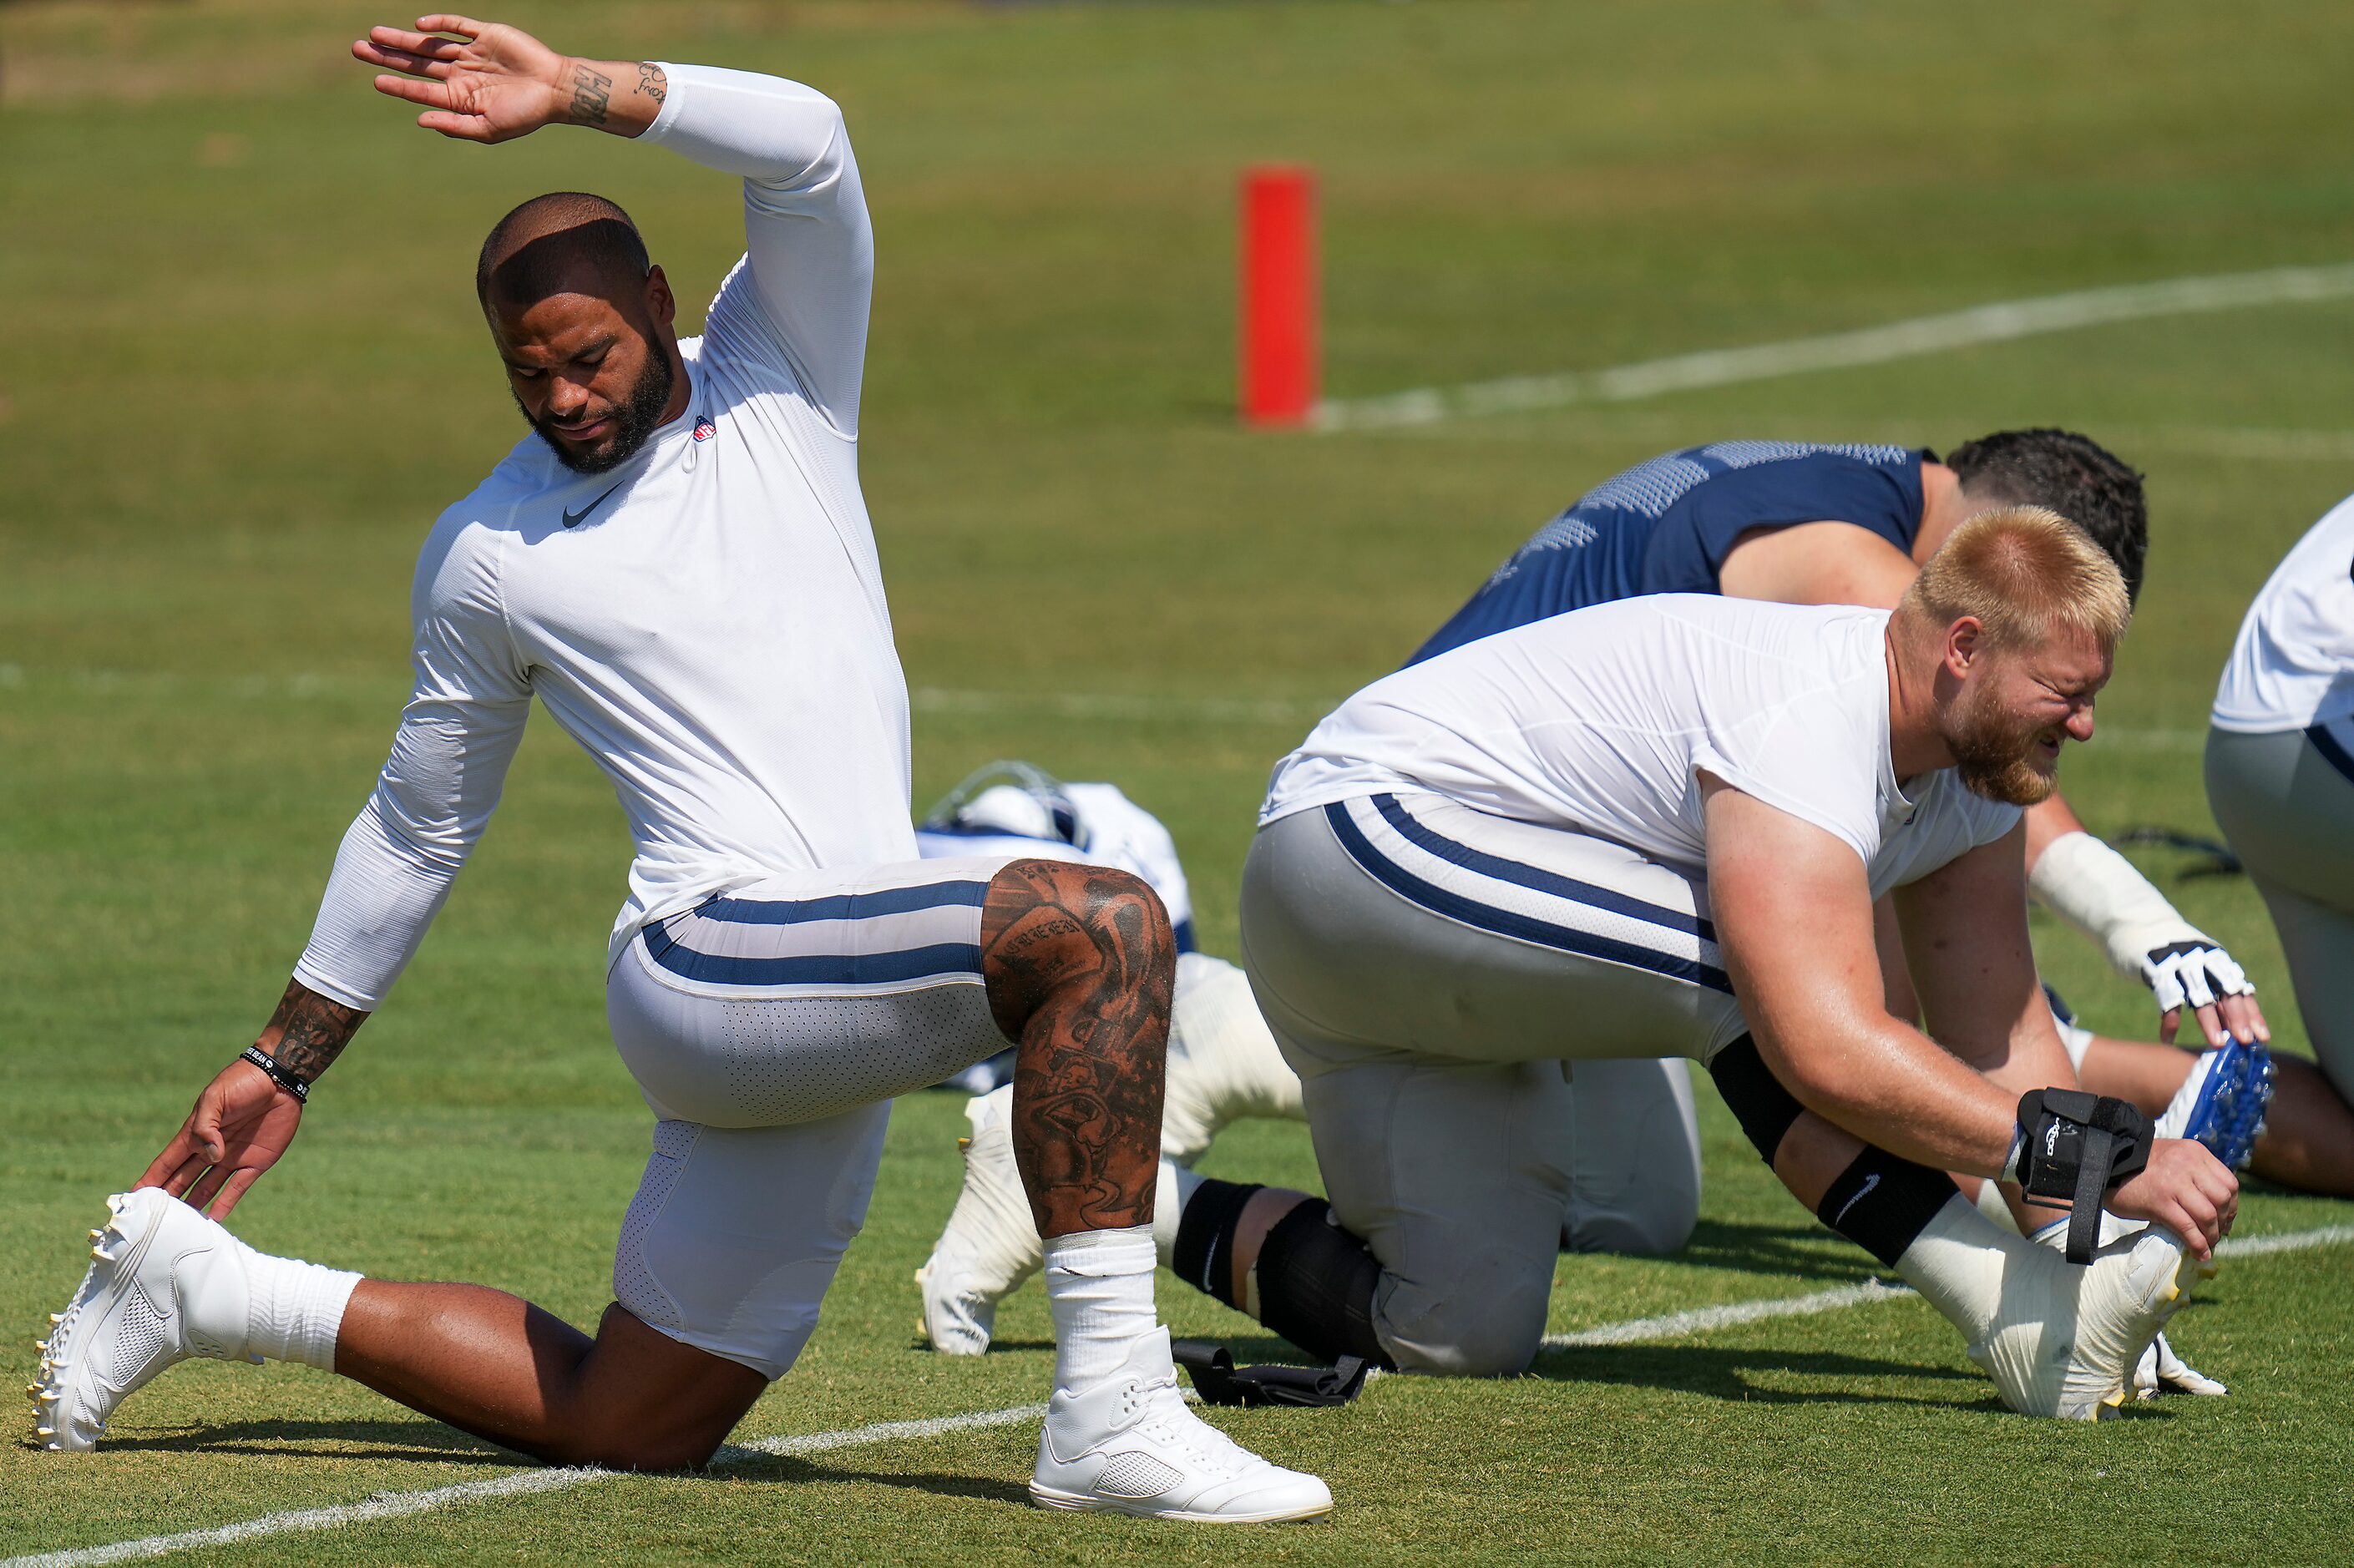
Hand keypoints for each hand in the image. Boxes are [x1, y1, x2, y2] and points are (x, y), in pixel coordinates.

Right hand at [137, 1060, 304, 1219]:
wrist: (280, 1079)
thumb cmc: (242, 1082)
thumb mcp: (216, 1097)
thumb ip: (206, 1126)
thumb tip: (210, 1156)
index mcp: (194, 1134)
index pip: (167, 1162)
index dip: (151, 1179)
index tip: (133, 1198)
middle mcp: (210, 1150)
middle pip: (183, 1180)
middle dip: (169, 1198)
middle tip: (153, 1221)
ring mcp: (232, 1158)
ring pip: (207, 1188)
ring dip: (194, 1205)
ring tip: (179, 1227)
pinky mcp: (256, 1162)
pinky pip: (237, 1188)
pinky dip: (225, 1204)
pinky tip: (213, 1220)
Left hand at [352, 15, 575, 143]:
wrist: (557, 90)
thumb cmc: (526, 115)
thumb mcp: (490, 130)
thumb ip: (455, 126)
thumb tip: (421, 120)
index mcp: (461, 97)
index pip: (421, 90)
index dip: (398, 85)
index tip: (376, 81)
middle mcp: (461, 73)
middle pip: (416, 64)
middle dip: (388, 56)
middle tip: (357, 48)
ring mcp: (471, 53)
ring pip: (429, 44)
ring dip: (403, 40)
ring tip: (375, 35)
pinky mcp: (485, 34)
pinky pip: (456, 25)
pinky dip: (438, 24)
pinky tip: (420, 26)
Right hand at [2107, 1137, 2237, 1260]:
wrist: (2103, 1164)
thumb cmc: (2137, 1167)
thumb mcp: (2172, 1159)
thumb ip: (2194, 1174)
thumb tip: (2216, 1207)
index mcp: (2194, 1152)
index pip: (2229, 1183)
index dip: (2232, 1206)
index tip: (2225, 1220)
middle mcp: (2187, 1164)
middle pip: (2222, 1199)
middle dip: (2224, 1222)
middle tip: (2217, 1234)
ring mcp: (2173, 1183)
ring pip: (2207, 1215)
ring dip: (2211, 1236)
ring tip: (2207, 1246)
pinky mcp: (2159, 1201)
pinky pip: (2187, 1227)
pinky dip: (2198, 1244)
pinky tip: (2200, 1254)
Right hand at [2142, 940, 2268, 1048]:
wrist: (2142, 926)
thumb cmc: (2176, 957)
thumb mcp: (2200, 969)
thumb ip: (2214, 991)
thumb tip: (2233, 1029)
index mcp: (2219, 963)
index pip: (2240, 991)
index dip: (2252, 1014)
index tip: (2262, 1037)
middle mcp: (2204, 963)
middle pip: (2226, 992)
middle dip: (2238, 1017)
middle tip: (2245, 1040)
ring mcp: (2181, 966)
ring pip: (2200, 996)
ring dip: (2210, 1021)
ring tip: (2217, 1044)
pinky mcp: (2157, 970)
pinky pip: (2167, 999)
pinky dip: (2169, 1021)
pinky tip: (2168, 1040)